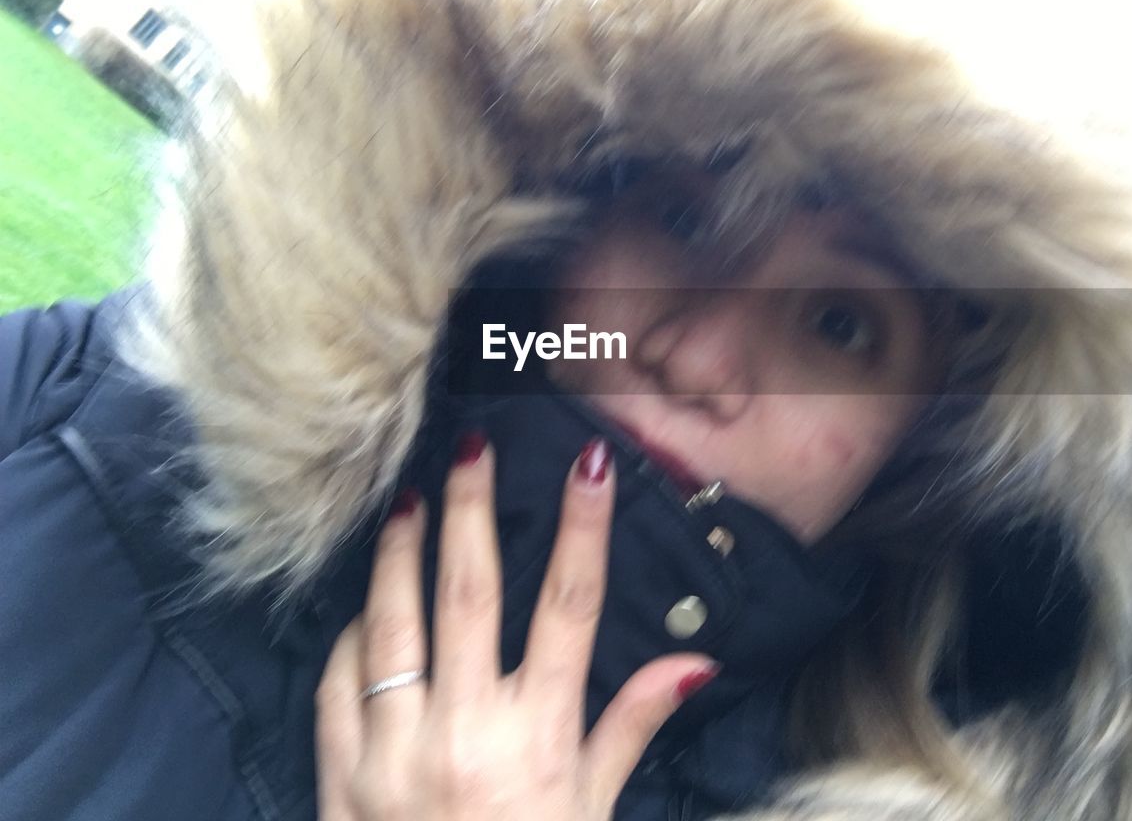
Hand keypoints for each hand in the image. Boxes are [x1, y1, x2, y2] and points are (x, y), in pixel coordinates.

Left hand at [315, 434, 719, 819]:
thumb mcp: (593, 809)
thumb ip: (632, 728)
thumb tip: (692, 664)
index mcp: (540, 736)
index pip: (570, 608)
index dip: (584, 529)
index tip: (588, 466)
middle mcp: (467, 730)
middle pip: (471, 591)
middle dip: (472, 508)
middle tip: (471, 448)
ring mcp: (396, 751)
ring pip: (393, 623)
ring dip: (400, 553)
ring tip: (406, 500)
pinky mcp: (342, 775)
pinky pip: (337, 684)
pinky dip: (349, 638)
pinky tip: (362, 606)